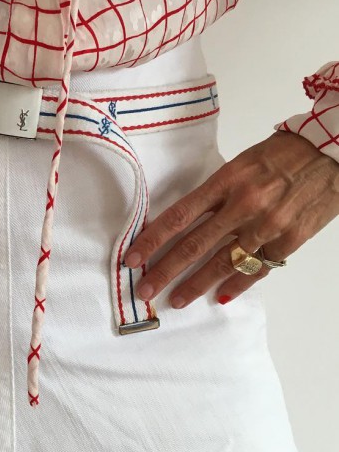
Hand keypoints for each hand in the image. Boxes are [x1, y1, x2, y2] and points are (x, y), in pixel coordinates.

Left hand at [123, 131, 338, 307]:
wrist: (332, 151)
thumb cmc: (282, 154)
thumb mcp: (239, 164)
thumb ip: (213, 193)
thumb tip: (183, 222)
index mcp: (226, 181)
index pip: (179, 216)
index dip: (153, 240)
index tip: (133, 258)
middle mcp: (243, 205)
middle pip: (194, 245)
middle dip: (165, 271)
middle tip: (145, 290)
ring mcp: (267, 226)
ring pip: (223, 263)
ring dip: (196, 285)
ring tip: (176, 300)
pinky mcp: (290, 241)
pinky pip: (258, 269)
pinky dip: (238, 285)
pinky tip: (222, 298)